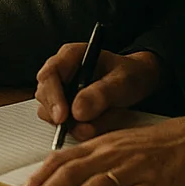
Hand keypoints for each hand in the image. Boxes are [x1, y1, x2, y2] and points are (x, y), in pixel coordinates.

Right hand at [35, 46, 164, 141]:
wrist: (139, 82)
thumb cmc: (130, 74)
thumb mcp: (123, 81)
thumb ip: (101, 94)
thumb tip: (78, 112)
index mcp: (71, 56)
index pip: (49, 74)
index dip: (52, 96)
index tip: (63, 116)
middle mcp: (62, 73)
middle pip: (45, 96)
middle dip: (63, 115)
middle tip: (86, 127)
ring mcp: (62, 91)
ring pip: (52, 113)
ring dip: (76, 124)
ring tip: (104, 119)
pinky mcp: (67, 108)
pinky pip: (66, 124)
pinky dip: (82, 129)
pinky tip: (101, 123)